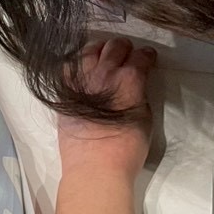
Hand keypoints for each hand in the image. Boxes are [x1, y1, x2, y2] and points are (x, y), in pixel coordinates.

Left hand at [57, 38, 156, 179]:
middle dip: (124, 47)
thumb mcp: (146, 118)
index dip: (147, 55)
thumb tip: (135, 86)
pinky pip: (67, 67)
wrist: (95, 166)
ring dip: (99, 49)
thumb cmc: (127, 148)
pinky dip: (76, 63)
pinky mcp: (65, 91)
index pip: (141, 57)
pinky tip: (81, 68)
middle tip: (127, 53)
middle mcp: (104, 73)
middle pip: (114, 47)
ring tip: (103, 53)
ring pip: (88, 51)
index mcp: (130, 80)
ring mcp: (81, 80)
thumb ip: (140, 95)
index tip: (148, 57)